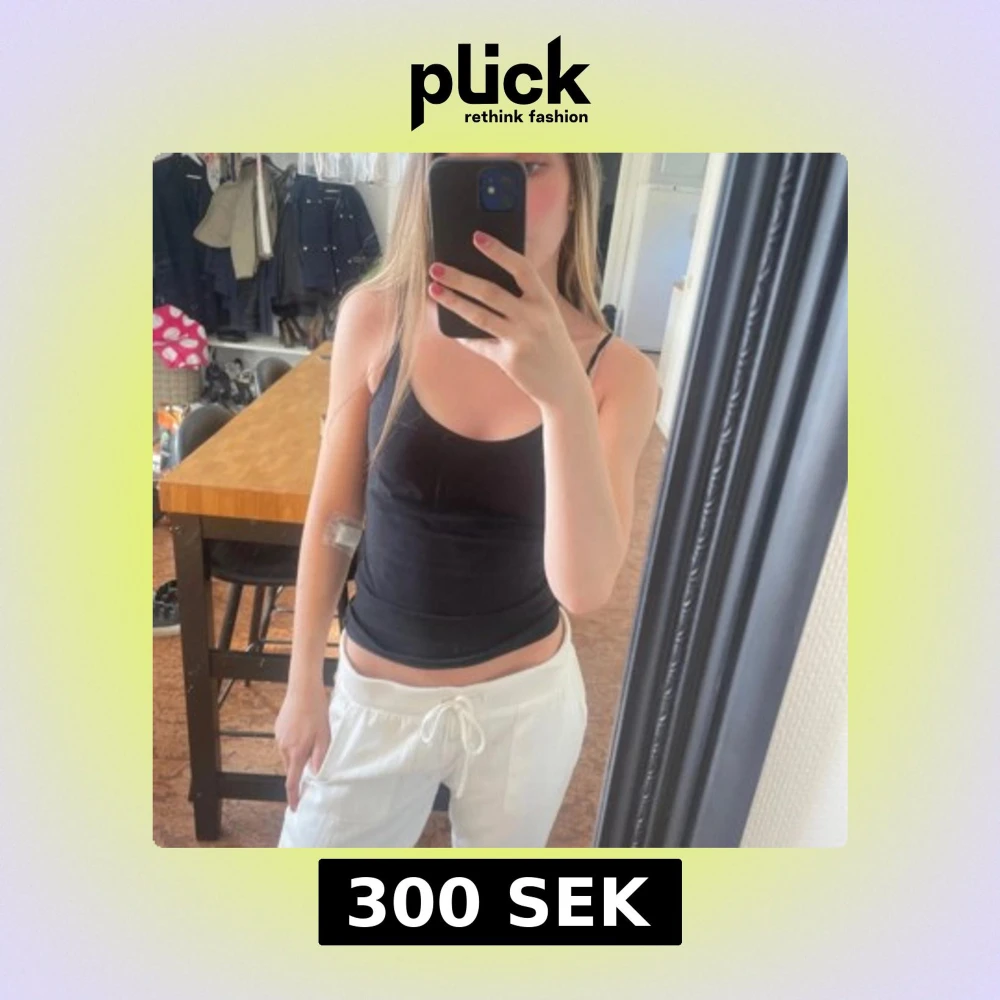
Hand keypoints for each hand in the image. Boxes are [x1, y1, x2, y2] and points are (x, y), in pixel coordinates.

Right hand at [274, 684, 330, 810]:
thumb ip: (320, 757)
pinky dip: (294, 744)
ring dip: (298, 755)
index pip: (292, 781)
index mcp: (296, 752)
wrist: (303, 689)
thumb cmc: (316, 712)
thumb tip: (316, 775)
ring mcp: (279, 738)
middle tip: (313, 762)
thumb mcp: (324, 735)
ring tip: (312, 739)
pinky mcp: (278, 729)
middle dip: (300, 771)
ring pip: (288, 755)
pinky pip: (286, 743)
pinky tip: (304, 730)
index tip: (295, 807)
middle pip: (291, 768)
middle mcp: (284, 747)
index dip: (293, 796)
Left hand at [427, 231, 581, 408]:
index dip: (499, 252)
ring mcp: (520, 340)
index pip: (521, 268)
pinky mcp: (508, 360)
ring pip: (479, 316)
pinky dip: (462, 335)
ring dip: (453, 302)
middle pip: (490, 291)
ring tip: (433, 290)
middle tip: (436, 267)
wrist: (564, 386)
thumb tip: (483, 283)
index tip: (477, 237)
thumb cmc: (551, 346)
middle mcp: (533, 318)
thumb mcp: (547, 318)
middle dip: (460, 278)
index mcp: (545, 302)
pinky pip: (479, 343)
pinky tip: (448, 326)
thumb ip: (524, 301)